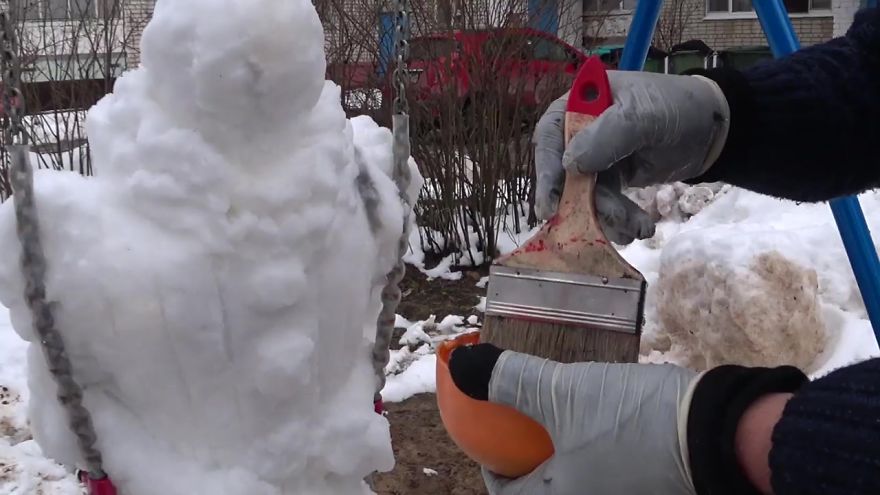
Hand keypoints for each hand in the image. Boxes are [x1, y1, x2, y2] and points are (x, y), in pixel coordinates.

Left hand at [449, 344, 699, 494]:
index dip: (491, 468)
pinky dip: (589, 445)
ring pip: (575, 475)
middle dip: (527, 452)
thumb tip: (463, 368)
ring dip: (560, 445)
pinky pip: (604, 469)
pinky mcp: (649, 483)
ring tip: (559, 407)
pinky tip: (597, 412)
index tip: (491, 434)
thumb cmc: (635, 420)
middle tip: (524, 416)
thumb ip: (509, 380)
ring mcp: (623, 494)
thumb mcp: (563, 393)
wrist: (724, 431)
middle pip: (542, 486)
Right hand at [534, 71, 729, 242]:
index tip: (549, 204)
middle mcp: (581, 131)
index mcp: (580, 105)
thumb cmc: (677, 107)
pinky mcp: (614, 179)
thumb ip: (605, 137)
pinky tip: (639, 228)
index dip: (545, 171)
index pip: (549, 137)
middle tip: (593, 227)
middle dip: (581, 203)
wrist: (714, 128)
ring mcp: (597, 158)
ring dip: (606, 216)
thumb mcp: (642, 115)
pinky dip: (619, 220)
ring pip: (585, 195)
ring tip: (635, 227)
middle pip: (564, 174)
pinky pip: (605, 204)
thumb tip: (568, 165)